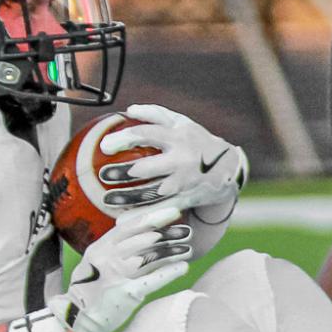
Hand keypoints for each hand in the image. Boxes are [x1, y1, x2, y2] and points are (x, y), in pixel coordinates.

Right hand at [58, 203, 191, 331]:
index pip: (129, 226)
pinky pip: (152, 279)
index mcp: (100, 247)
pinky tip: (183, 266)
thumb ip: (114, 246)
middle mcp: (107, 258)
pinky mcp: (126, 294)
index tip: (172, 212)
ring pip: (149, 257)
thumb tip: (139, 230)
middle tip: (186, 229)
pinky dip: (169, 272)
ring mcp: (116, 276)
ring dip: (171, 250)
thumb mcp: (95, 261)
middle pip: (142, 239)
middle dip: (166, 233)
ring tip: (188, 246)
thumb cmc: (89, 288)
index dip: (152, 217)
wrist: (76, 318)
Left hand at [99, 104, 246, 223]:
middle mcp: (181, 159)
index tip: (104, 146)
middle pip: (145, 167)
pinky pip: (160, 210)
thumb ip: (156, 114)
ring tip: (106, 199)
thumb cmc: (198, 142)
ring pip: (150, 193)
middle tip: (102, 175)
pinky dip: (141, 216)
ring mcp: (183, 182)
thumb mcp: (183, 123)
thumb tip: (129, 110)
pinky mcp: (186, 200)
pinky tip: (121, 220)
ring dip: (126, 197)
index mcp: (178, 136)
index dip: (123, 139)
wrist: (229, 169)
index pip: (146, 134)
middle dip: (121, 172)